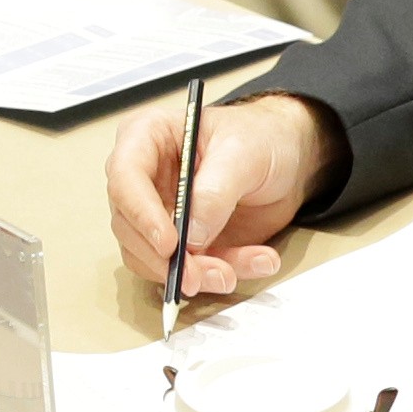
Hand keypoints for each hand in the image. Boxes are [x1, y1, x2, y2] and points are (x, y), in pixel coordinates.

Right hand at [106, 90, 343, 302]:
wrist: (288, 158)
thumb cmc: (261, 136)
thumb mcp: (244, 152)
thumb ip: (216, 191)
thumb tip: (192, 234)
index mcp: (147, 137)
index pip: (124, 178)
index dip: (142, 214)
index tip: (171, 244)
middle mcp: (144, 178)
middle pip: (130, 227)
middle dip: (167, 259)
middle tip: (202, 274)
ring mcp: (159, 213)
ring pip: (153, 258)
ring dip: (195, 274)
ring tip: (233, 272)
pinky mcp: (180, 242)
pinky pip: (185, 270)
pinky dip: (218, 274)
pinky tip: (256, 262)